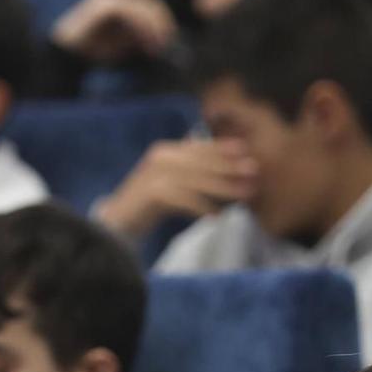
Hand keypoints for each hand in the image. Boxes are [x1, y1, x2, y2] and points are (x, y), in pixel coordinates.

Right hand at [50, 0, 179, 64]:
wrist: (68, 56)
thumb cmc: (96, 52)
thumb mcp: (126, 45)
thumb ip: (142, 38)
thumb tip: (165, 41)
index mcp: (122, 4)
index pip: (151, 4)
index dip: (163, 20)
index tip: (167, 41)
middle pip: (149, 1)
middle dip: (161, 22)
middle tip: (164, 44)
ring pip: (141, 5)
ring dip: (152, 25)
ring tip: (156, 45)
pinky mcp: (103, 4)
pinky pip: (127, 10)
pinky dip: (139, 23)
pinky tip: (144, 39)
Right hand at [94, 138, 259, 238]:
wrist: (116, 223)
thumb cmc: (147, 206)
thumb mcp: (171, 183)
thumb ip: (192, 174)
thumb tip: (226, 173)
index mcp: (165, 151)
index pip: (199, 147)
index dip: (222, 148)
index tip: (245, 150)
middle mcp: (159, 158)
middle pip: (201, 161)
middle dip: (229, 167)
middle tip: (254, 172)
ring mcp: (153, 175)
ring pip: (196, 180)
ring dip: (223, 187)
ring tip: (245, 195)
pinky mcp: (150, 194)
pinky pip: (183, 199)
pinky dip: (200, 207)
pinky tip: (216, 216)